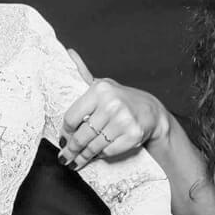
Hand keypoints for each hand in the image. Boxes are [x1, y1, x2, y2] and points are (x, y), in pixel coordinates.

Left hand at [58, 52, 167, 170]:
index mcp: (99, 90)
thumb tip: (69, 52)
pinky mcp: (133, 135)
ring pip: (93, 147)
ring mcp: (123, 121)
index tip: (63, 139)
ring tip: (76, 162)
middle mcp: (111, 104)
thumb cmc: (121, 99)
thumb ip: (83, 72)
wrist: (152, 112)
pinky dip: (100, 156)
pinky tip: (96, 156)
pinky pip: (108, 152)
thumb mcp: (103, 85)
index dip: (65, 132)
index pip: (71, 117)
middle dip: (71, 150)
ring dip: (83, 157)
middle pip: (81, 135)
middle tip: (65, 157)